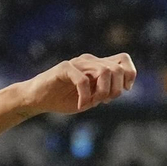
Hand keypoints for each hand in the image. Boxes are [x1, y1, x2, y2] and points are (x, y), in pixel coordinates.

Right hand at [17, 53, 136, 114]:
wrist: (37, 99)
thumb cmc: (62, 99)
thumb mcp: (89, 98)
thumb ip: (104, 93)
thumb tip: (118, 90)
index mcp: (97, 65)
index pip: (123, 59)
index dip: (129, 74)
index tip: (123, 90)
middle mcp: (89, 61)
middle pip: (117, 68)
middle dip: (115, 89)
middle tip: (104, 101)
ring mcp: (77, 63)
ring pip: (104, 71)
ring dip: (102, 92)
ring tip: (92, 103)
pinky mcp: (64, 68)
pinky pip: (83, 80)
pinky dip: (85, 96)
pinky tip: (80, 105)